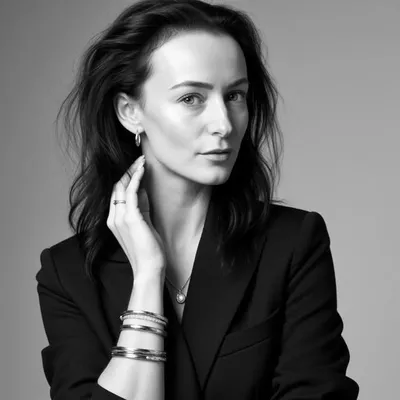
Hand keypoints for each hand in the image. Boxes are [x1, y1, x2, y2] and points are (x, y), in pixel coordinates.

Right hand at [107, 155, 165, 277]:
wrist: (149, 268)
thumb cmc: (148, 250)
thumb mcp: (143, 225)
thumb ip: (141, 209)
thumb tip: (144, 191)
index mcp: (114, 220)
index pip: (117, 193)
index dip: (126, 178)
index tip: (137, 167)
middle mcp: (113, 217)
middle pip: (117, 187)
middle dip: (128, 171)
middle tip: (140, 159)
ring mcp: (119, 218)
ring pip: (123, 186)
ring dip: (133, 171)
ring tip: (142, 160)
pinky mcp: (130, 218)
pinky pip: (131, 192)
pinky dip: (137, 178)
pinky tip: (142, 169)